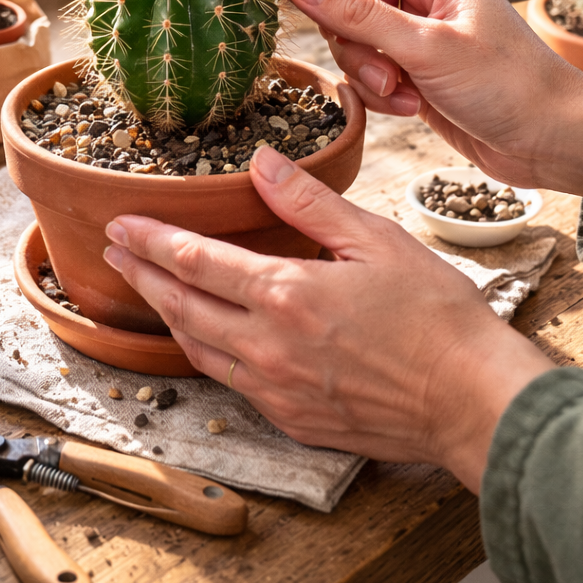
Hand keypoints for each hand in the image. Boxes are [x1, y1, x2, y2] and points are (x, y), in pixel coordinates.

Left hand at [103, 145, 553, 492]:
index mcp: (284, 295)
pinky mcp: (291, 420)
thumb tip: (261, 162)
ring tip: (146, 288)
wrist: (470, 400)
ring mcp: (275, 390)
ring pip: (196, 348)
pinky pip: (229, 381)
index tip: (120, 225)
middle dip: (140, 275)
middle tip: (112, 253)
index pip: (194, 261)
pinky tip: (203, 337)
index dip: (150, 240)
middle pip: (181, 306)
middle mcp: (267, 346)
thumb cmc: (434, 316)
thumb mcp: (374, 240)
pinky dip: (204, 351)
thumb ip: (309, 202)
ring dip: (165, 315)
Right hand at [278, 0, 582, 200]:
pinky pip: (369, 75)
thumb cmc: (511, 86)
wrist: (550, 141)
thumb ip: (358, 14)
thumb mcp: (427, 47)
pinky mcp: (414, 72)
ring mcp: (417, 37)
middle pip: (347, 0)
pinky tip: (412, 106)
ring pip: (354, 43)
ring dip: (368, 73)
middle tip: (376, 66)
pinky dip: (380, 94)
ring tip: (403, 92)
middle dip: (351, 39)